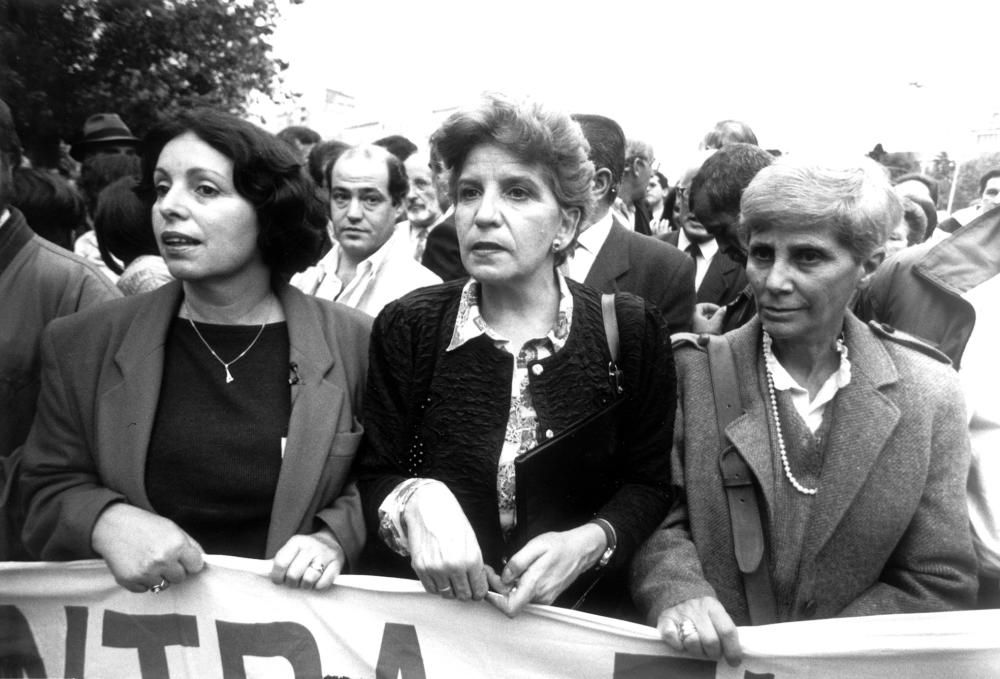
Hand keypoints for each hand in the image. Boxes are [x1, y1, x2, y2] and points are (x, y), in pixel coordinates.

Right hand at [91, 503, 203, 592]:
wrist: (113, 526)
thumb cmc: (145, 525)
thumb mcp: (172, 528)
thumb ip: (189, 546)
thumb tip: (201, 563)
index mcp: (177, 545)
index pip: (196, 566)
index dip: (190, 562)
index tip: (184, 559)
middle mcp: (163, 560)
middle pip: (180, 578)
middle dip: (174, 569)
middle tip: (162, 557)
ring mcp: (146, 572)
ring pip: (163, 586)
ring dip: (159, 577)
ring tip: (149, 561)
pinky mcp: (131, 581)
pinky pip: (145, 589)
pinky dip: (143, 581)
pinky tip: (138, 566)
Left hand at [271, 528, 344, 590]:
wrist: (331, 540)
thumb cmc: (305, 551)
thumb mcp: (291, 549)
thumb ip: (279, 561)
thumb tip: (264, 574)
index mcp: (296, 542)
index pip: (280, 563)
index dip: (276, 576)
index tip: (278, 580)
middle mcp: (311, 547)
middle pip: (293, 574)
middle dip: (290, 583)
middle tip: (293, 582)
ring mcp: (325, 555)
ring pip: (308, 580)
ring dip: (304, 586)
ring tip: (304, 582)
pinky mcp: (337, 564)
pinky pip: (323, 584)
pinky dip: (317, 587)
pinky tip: (316, 582)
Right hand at [404, 483, 488, 600]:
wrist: (427, 506)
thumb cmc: (450, 519)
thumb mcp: (471, 540)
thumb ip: (475, 564)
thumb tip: (478, 580)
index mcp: (470, 558)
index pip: (479, 590)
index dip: (479, 592)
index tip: (478, 590)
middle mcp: (453, 566)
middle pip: (463, 595)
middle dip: (467, 592)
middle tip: (465, 585)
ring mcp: (435, 568)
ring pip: (446, 594)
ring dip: (451, 590)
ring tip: (452, 579)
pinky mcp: (420, 567)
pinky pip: (431, 589)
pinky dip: (437, 587)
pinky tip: (440, 577)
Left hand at [490, 524, 604, 617]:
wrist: (581, 549)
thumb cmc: (560, 546)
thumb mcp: (535, 546)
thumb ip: (517, 563)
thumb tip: (504, 577)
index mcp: (535, 584)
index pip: (509, 607)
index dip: (494, 598)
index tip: (488, 582)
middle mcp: (541, 596)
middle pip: (511, 602)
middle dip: (498, 588)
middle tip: (491, 570)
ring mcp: (545, 597)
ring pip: (518, 599)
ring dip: (507, 587)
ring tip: (503, 570)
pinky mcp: (547, 595)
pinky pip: (527, 596)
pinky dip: (517, 587)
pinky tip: (516, 574)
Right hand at [656, 597, 741, 666]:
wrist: (678, 598)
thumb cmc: (703, 617)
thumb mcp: (717, 618)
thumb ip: (725, 632)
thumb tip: (734, 657)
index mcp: (713, 606)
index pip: (727, 630)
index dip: (732, 650)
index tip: (733, 661)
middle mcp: (696, 607)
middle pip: (711, 640)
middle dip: (713, 653)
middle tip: (712, 654)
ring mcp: (679, 612)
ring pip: (692, 641)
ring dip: (696, 651)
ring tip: (698, 648)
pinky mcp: (665, 618)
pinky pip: (672, 637)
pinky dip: (677, 645)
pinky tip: (681, 644)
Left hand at [692, 303, 724, 334]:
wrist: (703, 348)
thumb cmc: (707, 334)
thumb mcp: (716, 322)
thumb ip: (720, 314)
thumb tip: (724, 308)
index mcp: (694, 316)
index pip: (701, 306)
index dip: (711, 306)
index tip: (718, 309)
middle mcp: (692, 321)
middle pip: (703, 313)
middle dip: (713, 313)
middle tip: (720, 315)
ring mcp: (694, 327)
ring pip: (704, 320)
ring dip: (712, 320)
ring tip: (720, 322)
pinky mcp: (697, 333)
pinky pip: (704, 326)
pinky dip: (710, 325)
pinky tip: (717, 329)